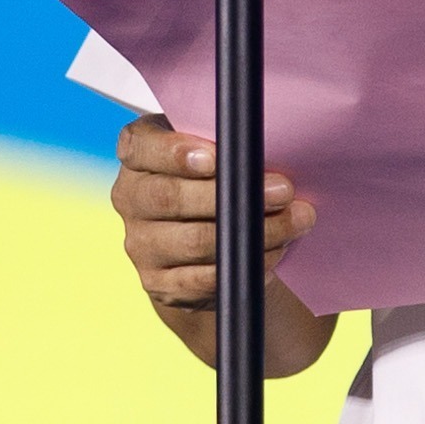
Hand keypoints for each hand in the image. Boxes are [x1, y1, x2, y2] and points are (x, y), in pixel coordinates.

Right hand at [114, 116, 316, 326]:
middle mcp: (130, 197)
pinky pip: (202, 279)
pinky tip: (275, 253)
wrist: (206, 240)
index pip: (141, 147)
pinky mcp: (159, 282)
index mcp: (138, 155)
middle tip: (283, 190)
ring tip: (294, 222)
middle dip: (233, 193)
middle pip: (170, 197)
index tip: (215, 157)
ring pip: (193, 241)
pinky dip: (244, 264)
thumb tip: (267, 147)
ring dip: (251, 233)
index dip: (174, 152)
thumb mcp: (217, 149)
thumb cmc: (219, 177)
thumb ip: (229, 141)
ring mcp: (140, 244)